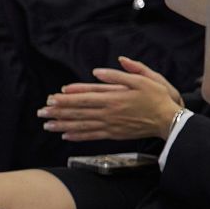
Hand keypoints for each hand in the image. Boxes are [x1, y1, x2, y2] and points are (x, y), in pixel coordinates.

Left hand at [39, 56, 183, 140]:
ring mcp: (111, 125)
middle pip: (78, 112)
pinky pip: (92, 136)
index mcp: (113, 97)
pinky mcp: (114, 134)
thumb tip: (97, 72)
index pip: (84, 98)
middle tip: (41, 112)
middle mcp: (109, 112)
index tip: (51, 98)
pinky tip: (66, 135)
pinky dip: (78, 136)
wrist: (169, 120)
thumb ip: (118, 75)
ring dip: (63, 125)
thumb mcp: (142, 79)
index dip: (66, 99)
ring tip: (47, 125)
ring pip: (82, 125)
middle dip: (58, 112)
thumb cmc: (157, 97)